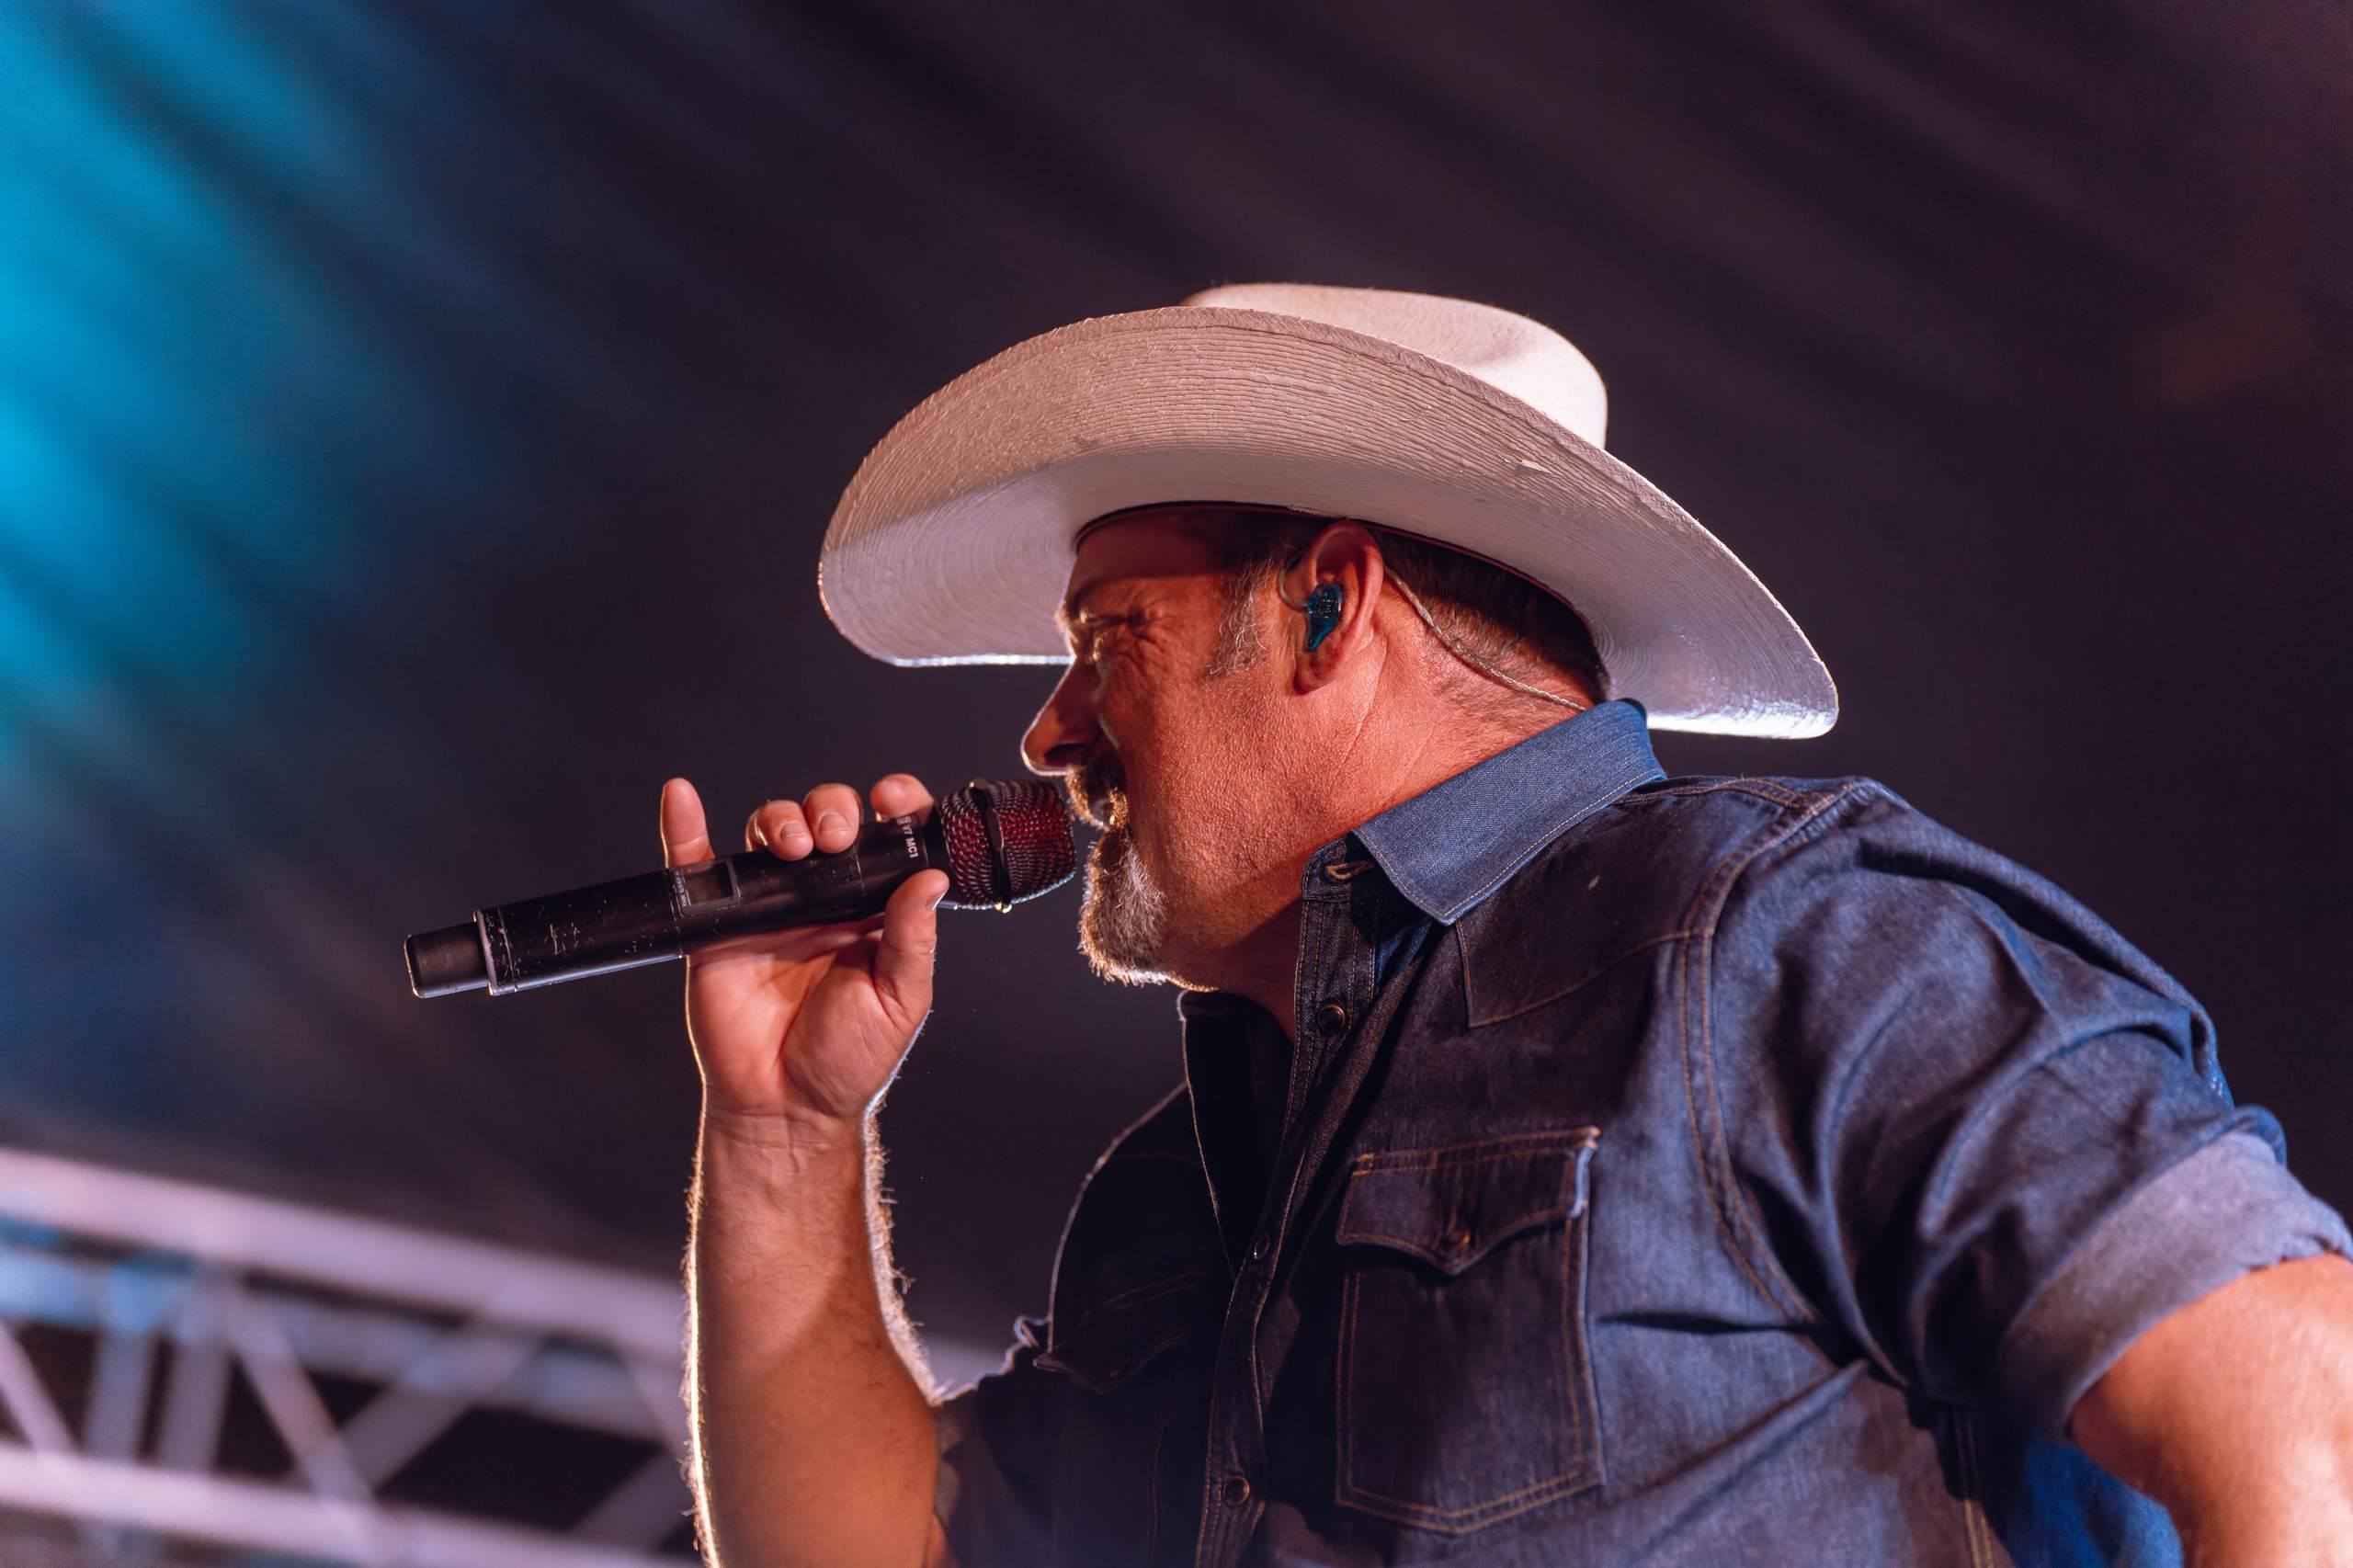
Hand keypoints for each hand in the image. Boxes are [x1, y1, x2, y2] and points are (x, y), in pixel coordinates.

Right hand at [658, 773, 950, 1140]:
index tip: (895, 798)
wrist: (786, 1106)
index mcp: (874, 907)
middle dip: (833, 810)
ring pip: (771, 831)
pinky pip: (698, 868)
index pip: (886, 838)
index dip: (893, 807)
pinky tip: (682, 797)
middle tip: (836, 837)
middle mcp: (824, 897)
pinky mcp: (719, 924)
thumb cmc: (848, 1058)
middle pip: (825, 820)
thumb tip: (932, 876)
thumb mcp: (901, 998)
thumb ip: (913, 937)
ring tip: (796, 846)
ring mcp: (770, 907)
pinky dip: (684, 828)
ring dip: (782, 819)